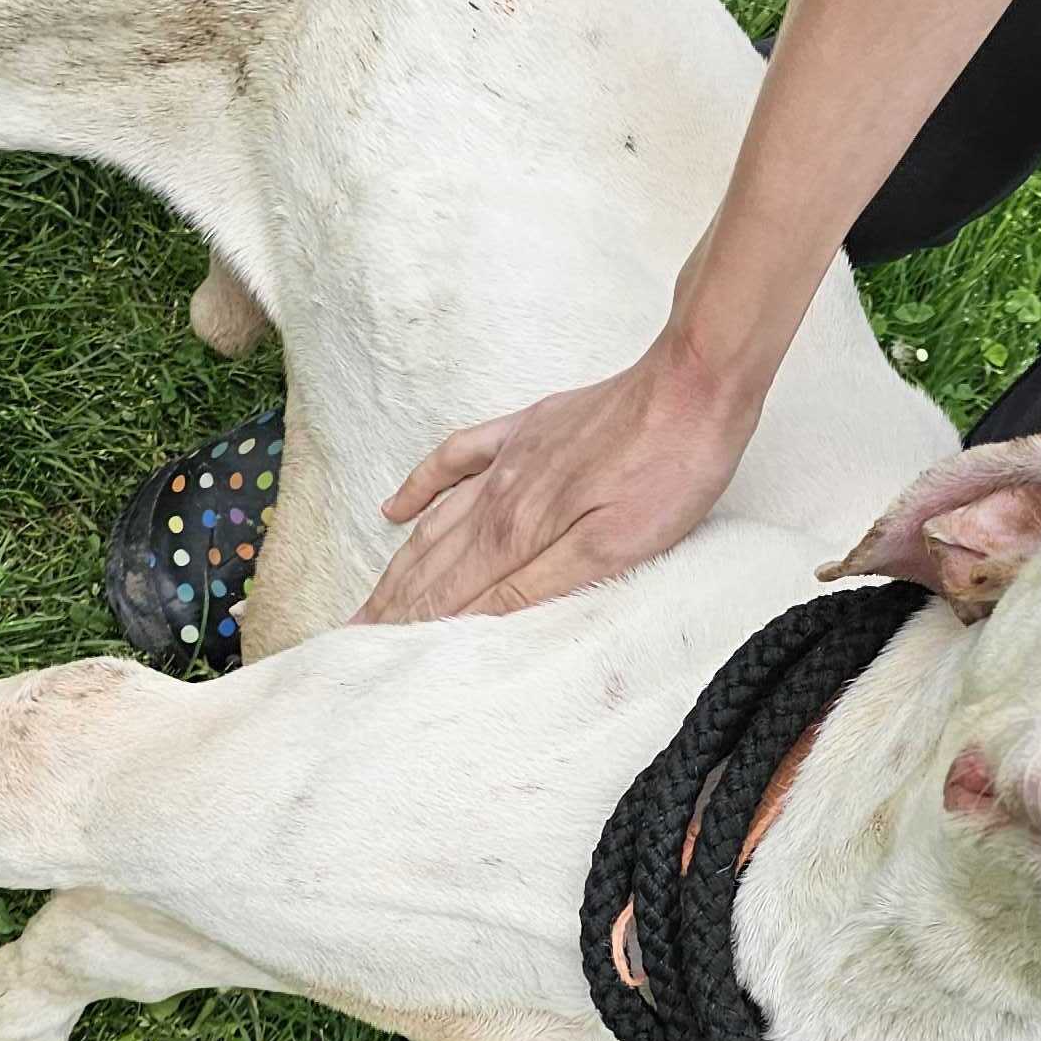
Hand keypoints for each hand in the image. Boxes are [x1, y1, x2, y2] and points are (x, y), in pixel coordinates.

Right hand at [359, 334, 753, 624]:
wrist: (692, 384)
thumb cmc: (667, 472)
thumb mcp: (613, 547)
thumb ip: (536, 583)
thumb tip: (471, 618)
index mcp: (518, 530)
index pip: (447, 592)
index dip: (406, 626)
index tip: (363, 655)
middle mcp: (499, 494)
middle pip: (431, 561)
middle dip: (390, 604)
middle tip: (349, 637)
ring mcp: (510, 458)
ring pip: (437, 520)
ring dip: (400, 562)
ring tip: (369, 596)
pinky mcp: (528, 430)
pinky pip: (456, 459)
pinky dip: (421, 486)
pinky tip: (395, 507)